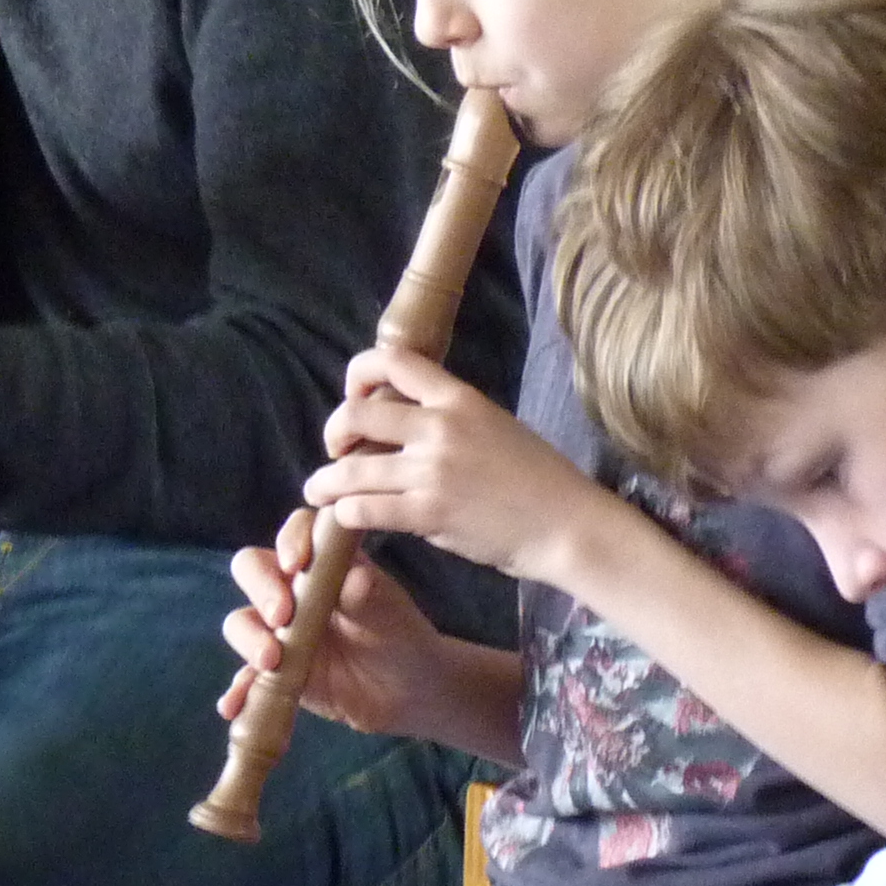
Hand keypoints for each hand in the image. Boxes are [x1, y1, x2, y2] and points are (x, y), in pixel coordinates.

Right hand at [217, 506, 456, 740]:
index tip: (295, 564)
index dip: (290, 540)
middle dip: (260, 589)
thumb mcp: (391, 615)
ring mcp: (278, 629)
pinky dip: (236, 690)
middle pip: (253, 570)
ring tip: (271, 662)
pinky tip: (233, 705)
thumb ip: (368, 596)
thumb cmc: (401, 637)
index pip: (297, 533)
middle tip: (281, 617)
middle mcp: (293, 588)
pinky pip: (245, 676)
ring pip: (242, 621)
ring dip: (248, 639)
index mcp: (324, 561)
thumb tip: (355, 579)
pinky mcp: (273, 669)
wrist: (408, 694)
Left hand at [305, 344, 633, 585]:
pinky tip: (345, 518)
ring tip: (318, 491)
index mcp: (459, 398)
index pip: (393, 359)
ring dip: (325, 481)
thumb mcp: (495, 425)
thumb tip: (404, 424)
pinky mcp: (429, 513)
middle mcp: (440, 427)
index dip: (359, 373)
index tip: (354, 395)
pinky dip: (346, 512)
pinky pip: (366, 509)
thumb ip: (450, 419)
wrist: (568, 526)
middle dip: (333, 431)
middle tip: (334, 450)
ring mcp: (432, 471)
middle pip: (357, 414)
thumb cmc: (538, 480)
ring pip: (352, 469)